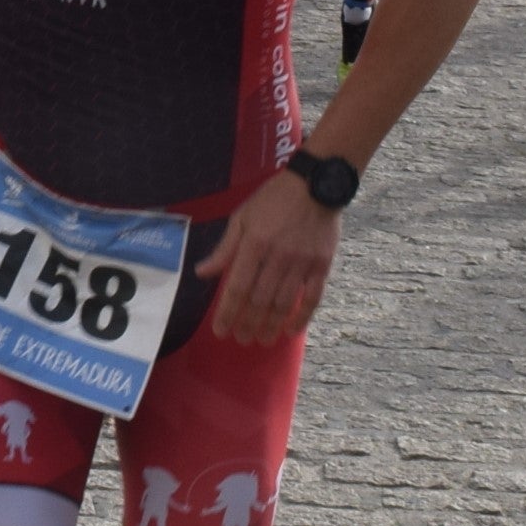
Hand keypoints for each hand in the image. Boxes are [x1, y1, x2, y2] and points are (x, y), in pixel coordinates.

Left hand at [193, 169, 340, 345]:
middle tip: (241, 340)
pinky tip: (291, 330)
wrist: (316, 185)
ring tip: (261, 340)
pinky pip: (313, 297)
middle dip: (248, 324)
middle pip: (260, 300)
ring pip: (284, 302)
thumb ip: (224, 248)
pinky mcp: (323, 265)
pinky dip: (302, 316)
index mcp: (254, 244)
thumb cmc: (273, 200)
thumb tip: (202, 273)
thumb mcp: (242, 217)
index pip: (237, 287)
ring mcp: (302, 263)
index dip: (228, 312)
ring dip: (271, 325)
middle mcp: (277, 257)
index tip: (221, 330)